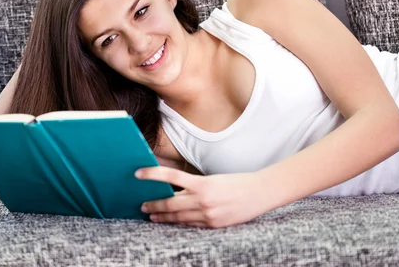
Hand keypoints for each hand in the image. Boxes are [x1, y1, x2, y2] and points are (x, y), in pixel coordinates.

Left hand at [135, 166, 271, 227]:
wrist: (260, 193)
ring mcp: (208, 214)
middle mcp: (203, 200)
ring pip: (178, 217)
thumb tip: (173, 190)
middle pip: (170, 203)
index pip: (170, 176)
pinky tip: (172, 222)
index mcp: (202, 183)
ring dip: (163, 217)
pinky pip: (191, 225)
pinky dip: (180, 223)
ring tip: (152, 216)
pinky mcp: (214, 225)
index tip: (138, 174)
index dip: (152, 175)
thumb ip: (193, 186)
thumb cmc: (236, 182)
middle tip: (142, 205)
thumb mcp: (213, 179)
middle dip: (154, 204)